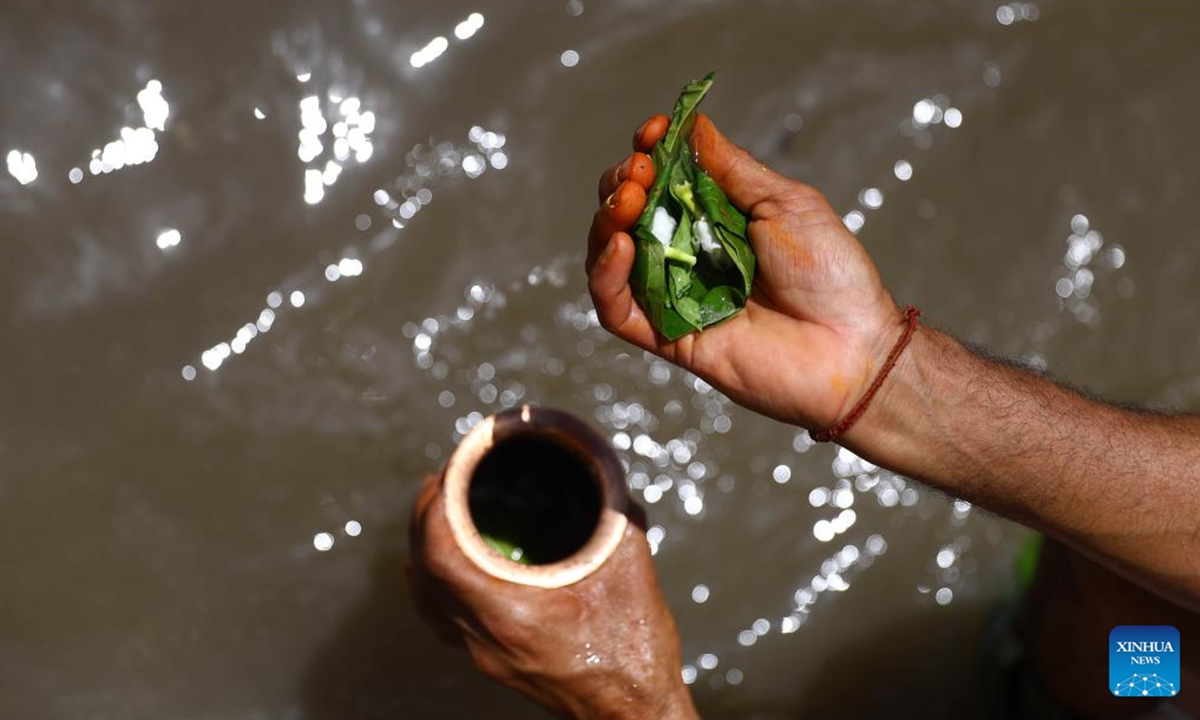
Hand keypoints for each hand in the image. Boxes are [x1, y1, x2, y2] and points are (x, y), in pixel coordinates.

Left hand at [408, 474, 696, 719]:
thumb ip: (614, 514)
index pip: (441, 555)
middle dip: (426, 520)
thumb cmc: (635, 649)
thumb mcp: (632, 568)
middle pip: (426, 572)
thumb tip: (604, 472)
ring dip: (426, 551)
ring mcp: (486, 655)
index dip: (433, 509)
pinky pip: (444, 620)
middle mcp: (486, 637)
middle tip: (443, 481)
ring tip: (439, 513)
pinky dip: (434, 585)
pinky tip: (439, 568)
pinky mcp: (495, 663)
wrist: (634, 713)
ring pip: (429, 598)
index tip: (446, 475)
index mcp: (510, 613)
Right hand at [587, 114, 901, 430]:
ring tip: (629, 201)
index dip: (651, 152)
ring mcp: (675, 297)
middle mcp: (688, 255)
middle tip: (640, 172)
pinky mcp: (668, 338)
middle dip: (623, 183)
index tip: (652, 131)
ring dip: (607, 222)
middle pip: (628, 214)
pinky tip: (621, 246)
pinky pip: (618, 311)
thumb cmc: (831, 275)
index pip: (663, 181)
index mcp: (716, 220)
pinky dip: (607, 277)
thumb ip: (732, 169)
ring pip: (613, 257)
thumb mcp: (785, 203)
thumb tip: (690, 123)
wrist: (853, 348)